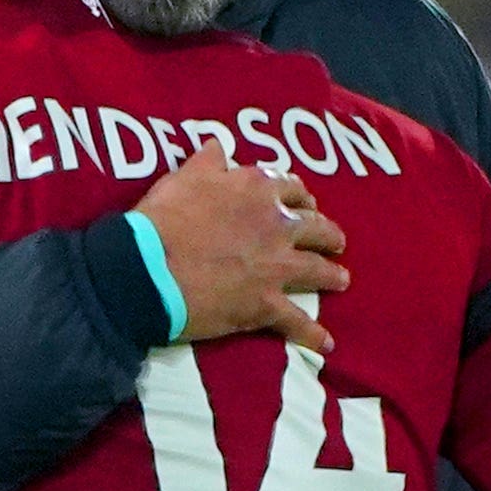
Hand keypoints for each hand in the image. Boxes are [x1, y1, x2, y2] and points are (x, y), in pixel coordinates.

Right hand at [134, 144, 349, 351]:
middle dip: (327, 233)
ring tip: (342, 279)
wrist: (149, 267)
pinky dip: (313, 334)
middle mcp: (276, 225)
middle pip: (315, 226)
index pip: (291, 189)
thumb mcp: (183, 176)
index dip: (299, 197)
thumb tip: (219, 146)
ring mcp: (276, 266)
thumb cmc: (162, 219)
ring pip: (317, 269)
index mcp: (256, 190)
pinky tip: (327, 344)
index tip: (303, 204)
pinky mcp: (267, 304)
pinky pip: (297, 321)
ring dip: (332, 275)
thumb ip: (207, 161)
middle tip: (333, 241)